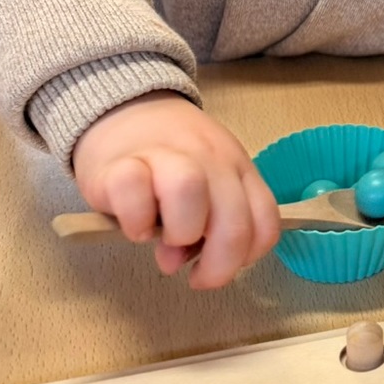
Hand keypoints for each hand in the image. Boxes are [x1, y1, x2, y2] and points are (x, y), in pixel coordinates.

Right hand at [71, 91, 281, 289]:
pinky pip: (134, 192)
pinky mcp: (120, 163)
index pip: (264, 222)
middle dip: (217, 264)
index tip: (220, 263)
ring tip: (161, 237)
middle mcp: (209, 158)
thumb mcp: (205, 185)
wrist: (125, 110)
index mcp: (237, 167)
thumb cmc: (168, 160)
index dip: (247, 256)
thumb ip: (208, 225)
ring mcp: (165, 155)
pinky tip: (133, 224)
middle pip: (233, 221)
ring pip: (189, 190)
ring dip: (179, 230)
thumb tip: (176, 261)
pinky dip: (135, 220)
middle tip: (193, 273)